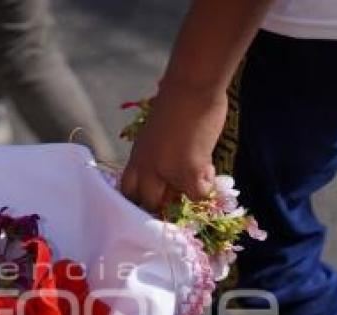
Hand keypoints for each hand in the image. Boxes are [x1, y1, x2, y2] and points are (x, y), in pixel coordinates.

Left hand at [120, 82, 227, 212]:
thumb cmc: (177, 103)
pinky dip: (205, 186)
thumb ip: (156, 156)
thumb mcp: (155, 134)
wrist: (191, 87)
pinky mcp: (188, 172)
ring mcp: (166, 172)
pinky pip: (196, 195)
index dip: (139, 200)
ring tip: (197, 175)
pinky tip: (209, 168)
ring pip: (171, 203)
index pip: (127, 191)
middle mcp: (146, 168)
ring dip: (186, 193)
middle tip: (180, 192)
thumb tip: (171, 177)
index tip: (154, 199)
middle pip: (146, 202)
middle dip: (163, 204)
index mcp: (136, 157)